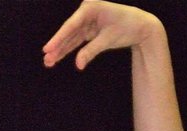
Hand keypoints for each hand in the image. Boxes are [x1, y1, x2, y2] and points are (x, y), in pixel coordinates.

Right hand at [43, 0, 159, 70]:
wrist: (140, 25)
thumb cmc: (127, 27)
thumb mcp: (109, 40)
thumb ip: (91, 51)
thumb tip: (78, 65)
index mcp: (90, 8)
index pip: (71, 26)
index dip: (58, 38)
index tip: (48, 48)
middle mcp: (86, 12)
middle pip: (68, 32)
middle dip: (57, 46)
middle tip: (46, 59)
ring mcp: (87, 22)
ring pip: (71, 38)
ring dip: (61, 50)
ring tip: (49, 61)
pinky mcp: (90, 30)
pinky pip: (77, 41)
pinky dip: (70, 49)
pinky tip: (59, 56)